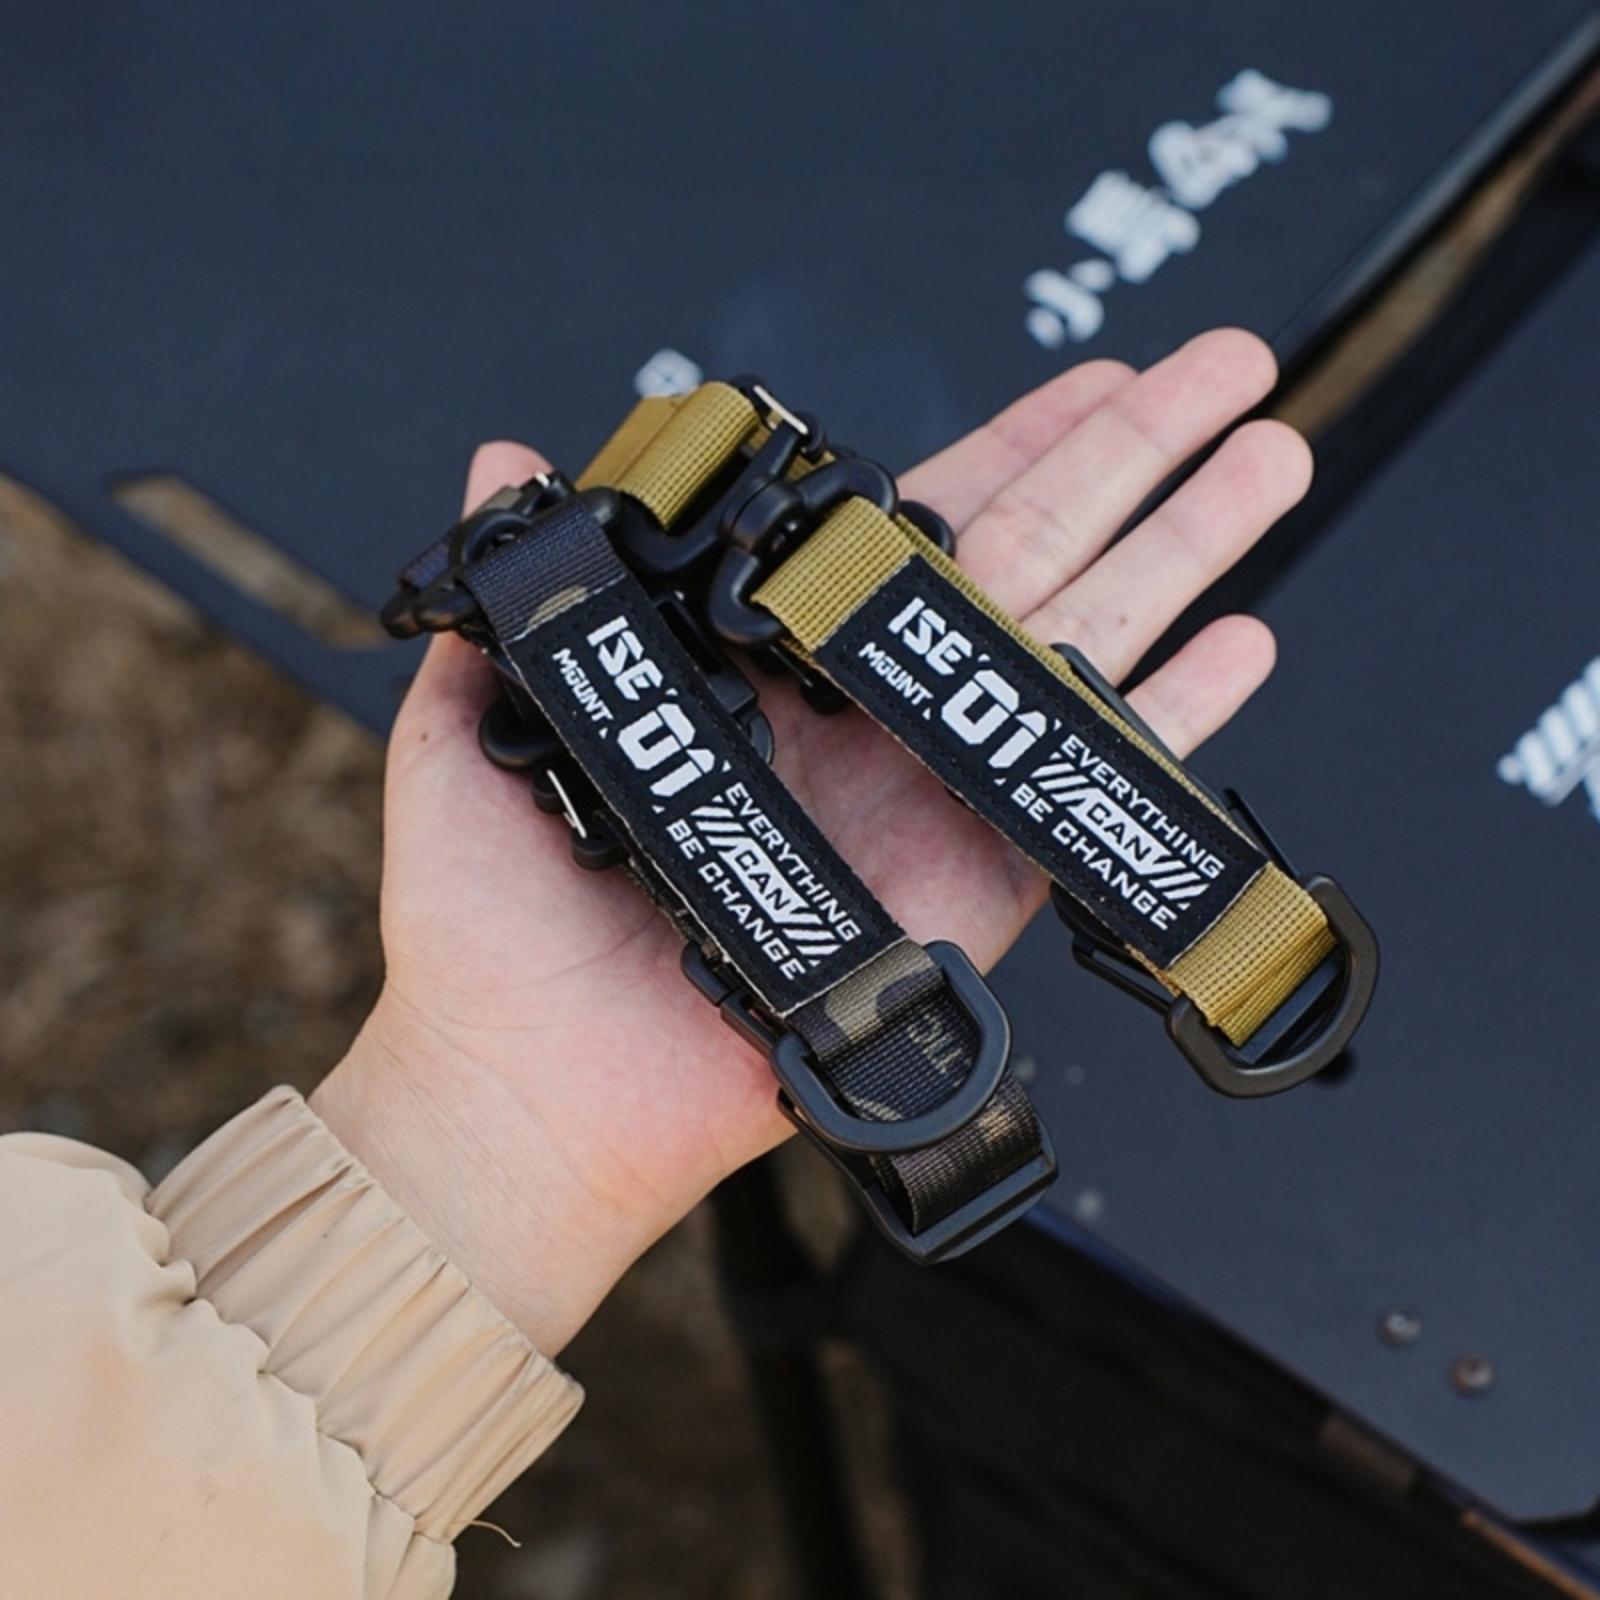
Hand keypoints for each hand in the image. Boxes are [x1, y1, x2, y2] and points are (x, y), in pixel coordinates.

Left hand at [313, 330, 1310, 1351]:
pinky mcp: (968, 892)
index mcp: (766, 670)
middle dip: (1134, 460)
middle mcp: (864, 721)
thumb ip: (518, 600)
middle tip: (1228, 370)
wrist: (531, 1095)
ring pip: (1077, 650)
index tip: (1091, 376)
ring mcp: (927, 801)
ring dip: (1182, 556)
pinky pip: (1079, 791)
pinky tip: (1242, 647)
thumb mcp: (474, 737)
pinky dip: (1167, 724)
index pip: (908, 529)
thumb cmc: (487, 931)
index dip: (1007, 444)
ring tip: (1270, 463)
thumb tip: (504, 454)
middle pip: (1026, 561)